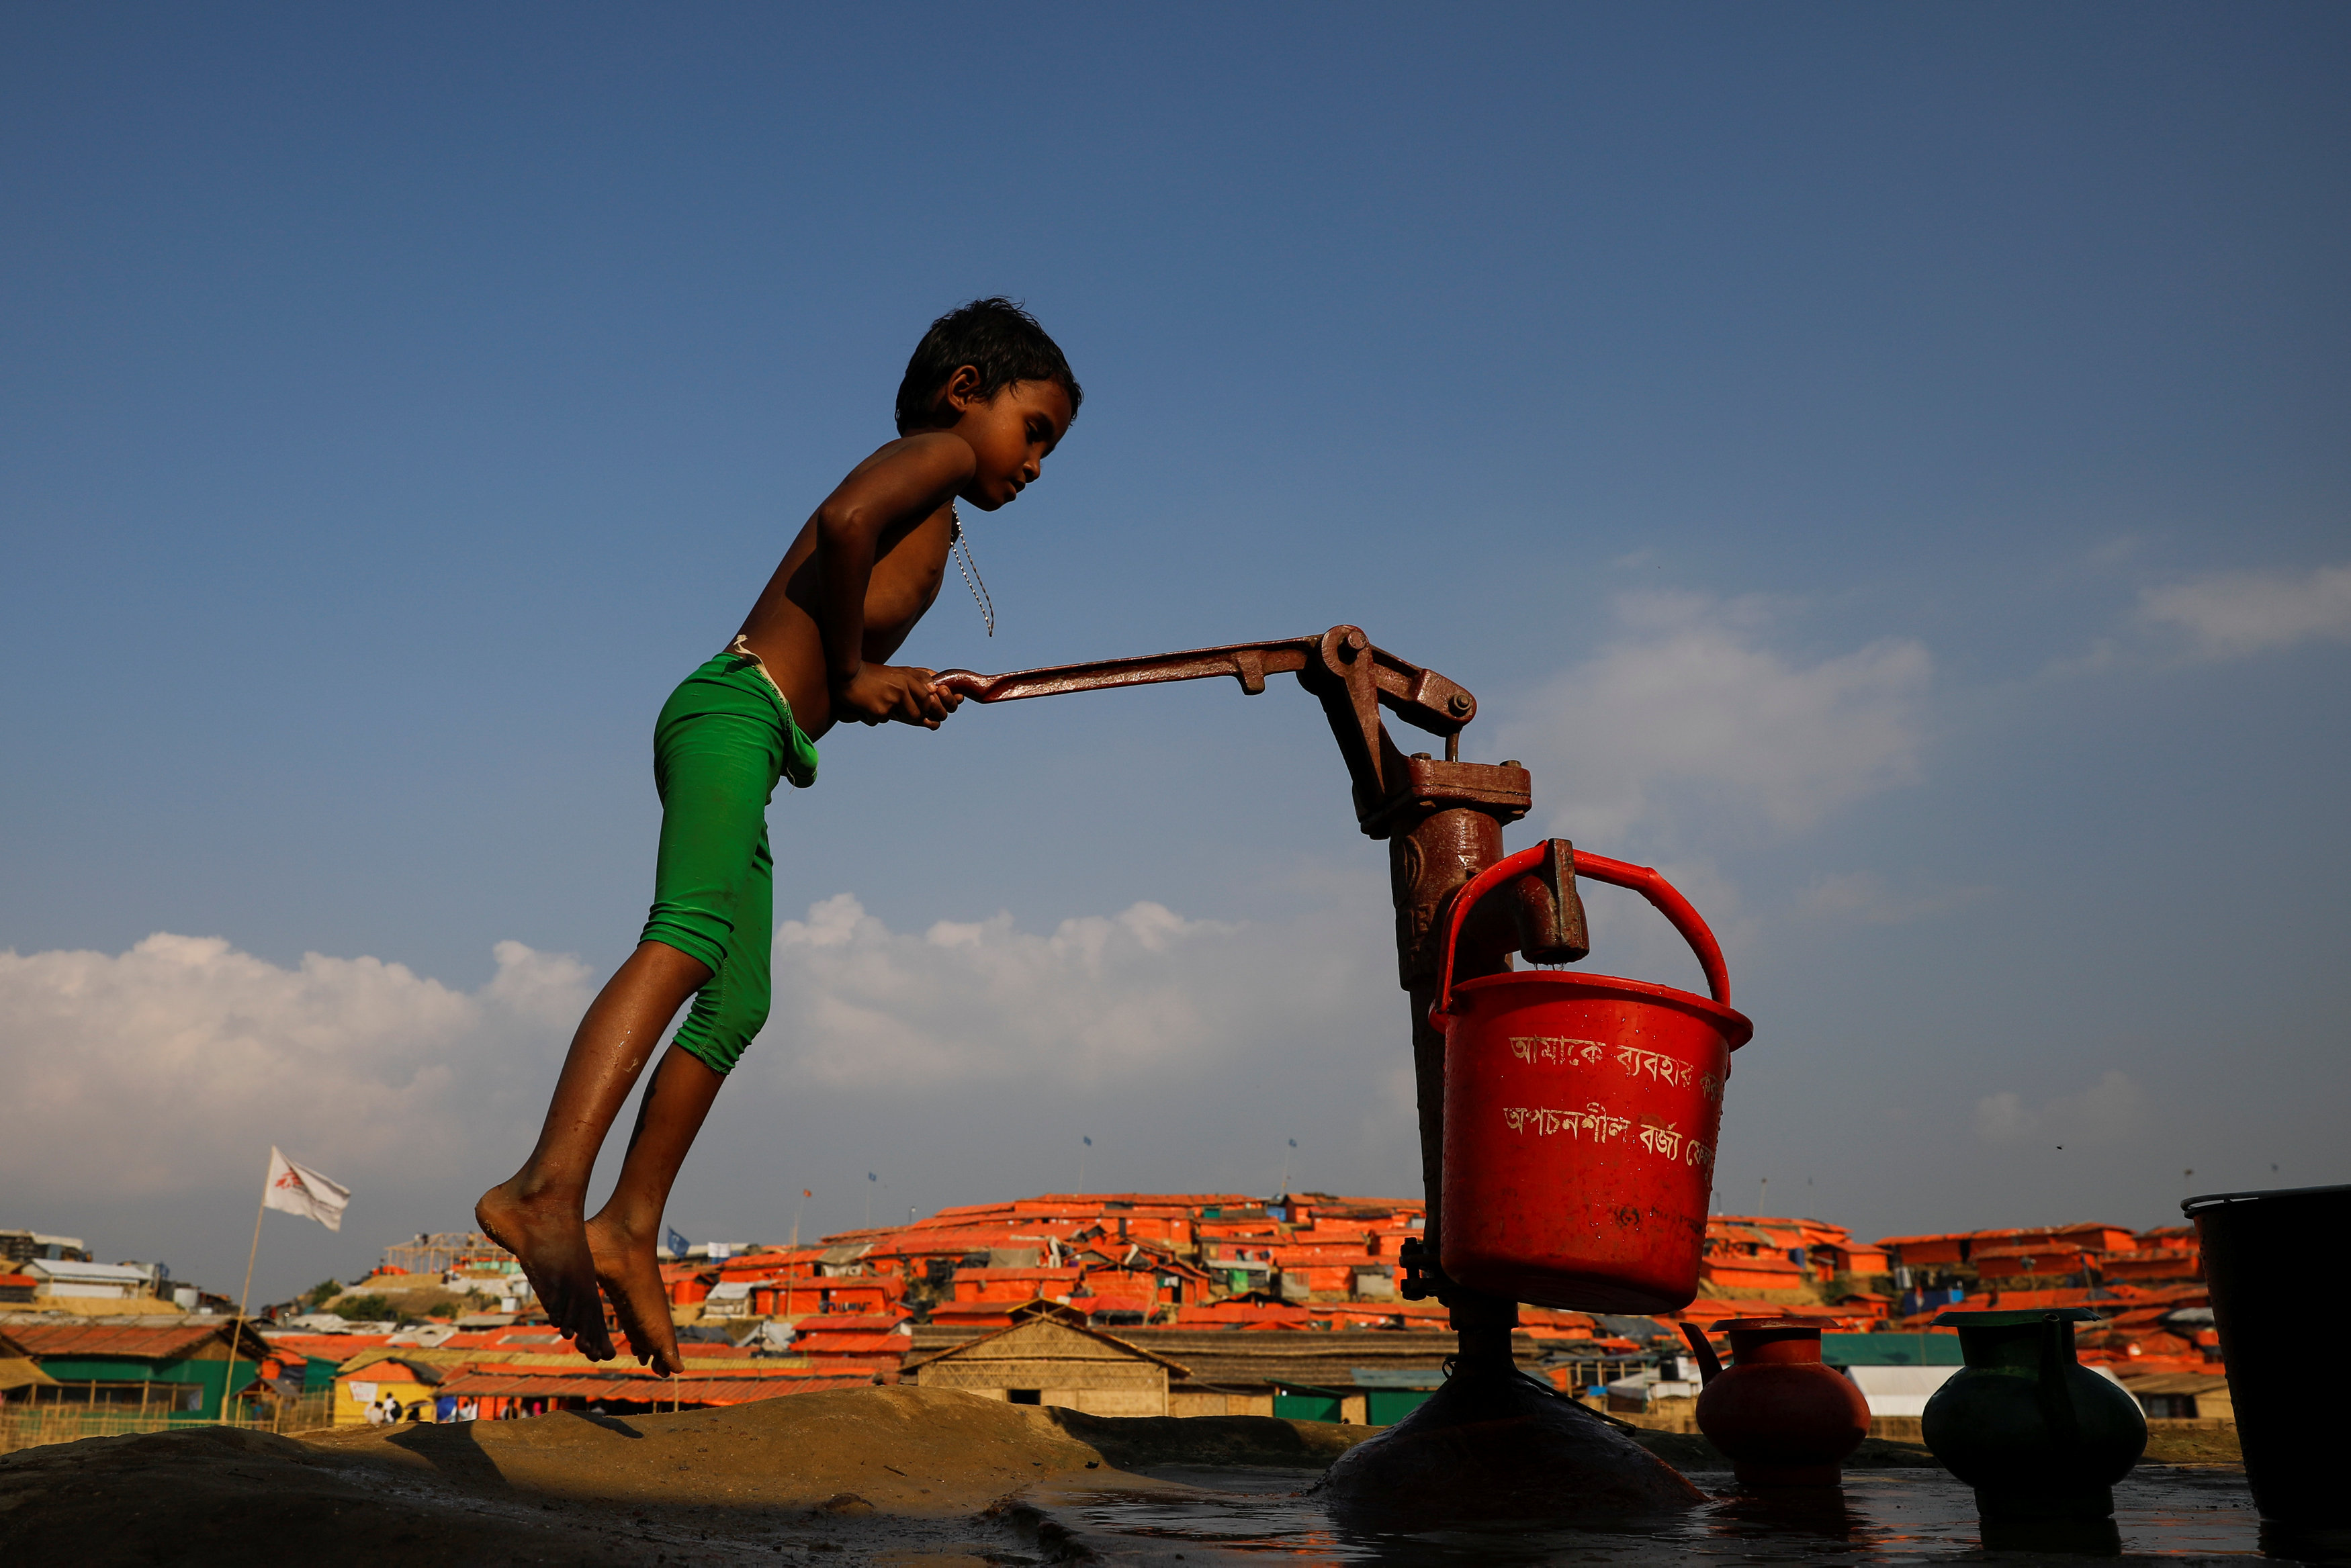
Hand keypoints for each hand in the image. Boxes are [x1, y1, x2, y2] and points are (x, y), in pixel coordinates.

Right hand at [833, 663, 960, 728]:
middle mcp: (901, 689)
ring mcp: (890, 701)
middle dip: (907, 716)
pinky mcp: (878, 711)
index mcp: (907, 679)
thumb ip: (916, 678)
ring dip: (889, 715)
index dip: (924, 707)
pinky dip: (871, 716)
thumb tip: (935, 688)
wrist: (846, 675)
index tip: (915, 707)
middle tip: (893, 709)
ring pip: (899, 719)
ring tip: (876, 703)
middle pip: (915, 714)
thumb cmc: (872, 675)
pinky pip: (879, 721)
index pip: (927, 699)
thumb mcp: (897, 672)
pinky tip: (863, 705)